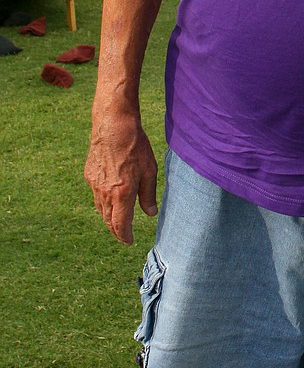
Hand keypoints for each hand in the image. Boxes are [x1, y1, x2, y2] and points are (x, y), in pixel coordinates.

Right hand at [84, 107, 157, 244]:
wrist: (113, 126)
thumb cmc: (136, 146)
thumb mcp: (149, 171)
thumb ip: (148, 195)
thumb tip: (150, 213)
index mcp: (121, 194)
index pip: (120, 225)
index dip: (125, 236)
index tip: (130, 241)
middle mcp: (105, 193)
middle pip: (108, 220)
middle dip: (116, 230)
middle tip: (124, 235)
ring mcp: (94, 184)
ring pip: (100, 209)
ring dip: (109, 217)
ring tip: (117, 220)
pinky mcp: (89, 175)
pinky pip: (95, 195)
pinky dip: (102, 203)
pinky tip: (109, 200)